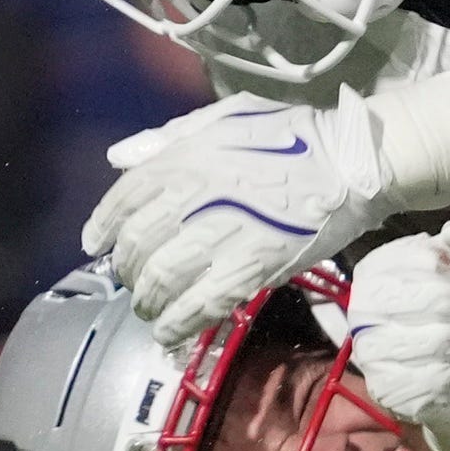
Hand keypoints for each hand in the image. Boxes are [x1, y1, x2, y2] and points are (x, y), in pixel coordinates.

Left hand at [85, 87, 397, 349]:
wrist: (352, 162)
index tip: (97, 245)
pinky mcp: (253, 266)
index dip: (103, 226)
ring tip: (152, 311)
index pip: (123, 199)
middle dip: (129, 271)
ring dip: (150, 301)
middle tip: (136, 282)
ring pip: (163, 280)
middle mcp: (192, 198)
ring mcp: (222, 235)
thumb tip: (119, 156)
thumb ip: (168, 137)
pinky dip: (181, 323)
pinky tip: (171, 333)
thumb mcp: (225, 116)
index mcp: (183, 160)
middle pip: (139, 246)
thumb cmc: (293, 135)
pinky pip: (203, 303)